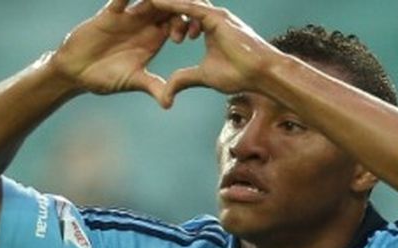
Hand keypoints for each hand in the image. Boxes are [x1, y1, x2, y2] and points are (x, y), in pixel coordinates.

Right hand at [51, 0, 194, 104]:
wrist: (76, 73)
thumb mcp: (132, 81)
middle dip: (178, 6)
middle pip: (167, 6)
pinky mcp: (110, 13)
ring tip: (167, 0)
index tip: (192, 34)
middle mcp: (143, 24)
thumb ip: (152, 87)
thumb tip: (169, 104)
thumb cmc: (105, 78)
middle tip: (189, 10)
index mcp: (154, 39)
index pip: (177, 23)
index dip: (187, 24)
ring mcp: (127, 16)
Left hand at [149, 0, 279, 106]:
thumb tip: (167, 89)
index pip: (180, 15)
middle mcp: (210, 17)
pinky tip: (154, 0)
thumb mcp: (204, 77)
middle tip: (137, 3)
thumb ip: (186, 78)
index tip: (141, 17)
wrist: (261, 73)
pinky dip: (171, 3)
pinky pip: (188, 6)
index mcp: (208, 27)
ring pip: (182, 1)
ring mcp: (213, 15)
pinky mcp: (216, 18)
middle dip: (158, 2)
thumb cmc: (240, 75)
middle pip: (179, 3)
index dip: (162, 15)